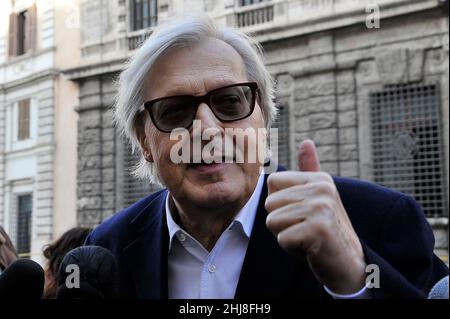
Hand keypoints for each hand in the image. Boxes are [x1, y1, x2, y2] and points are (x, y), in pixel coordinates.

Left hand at [265, 140, 366, 293]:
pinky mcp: (319, 229)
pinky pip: (282, 239)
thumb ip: (309, 170)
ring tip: (307, 237)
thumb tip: (306, 141)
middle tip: (305, 229)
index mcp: (319, 178)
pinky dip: (292, 249)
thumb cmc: (325, 230)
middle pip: (269, 203)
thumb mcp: (317, 197)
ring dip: (286, 236)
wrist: (348, 264)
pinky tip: (311, 249)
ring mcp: (322, 207)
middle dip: (281, 223)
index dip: (279, 204)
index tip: (300, 214)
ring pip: (273, 221)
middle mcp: (322, 188)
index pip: (272, 182)